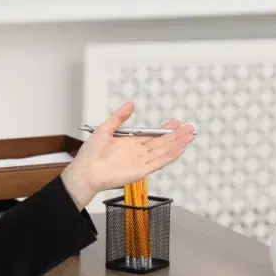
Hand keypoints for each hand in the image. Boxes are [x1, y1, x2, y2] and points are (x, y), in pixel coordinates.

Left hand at [60, 101, 194, 209]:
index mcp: (130, 143)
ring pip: (163, 151)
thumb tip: (131, 104)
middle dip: (176, 136)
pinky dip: (169, 157)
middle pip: (161, 143)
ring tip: (190, 137)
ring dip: (176, 144)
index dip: (165, 129)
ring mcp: (140, 162)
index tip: (176, 123)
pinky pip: (158, 163)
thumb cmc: (90, 154)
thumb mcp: (104, 129)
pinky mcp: (140, 172)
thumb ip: (119, 117)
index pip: (152, 135)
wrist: (85, 172)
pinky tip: (179, 151)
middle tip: (190, 128)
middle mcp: (138, 152)